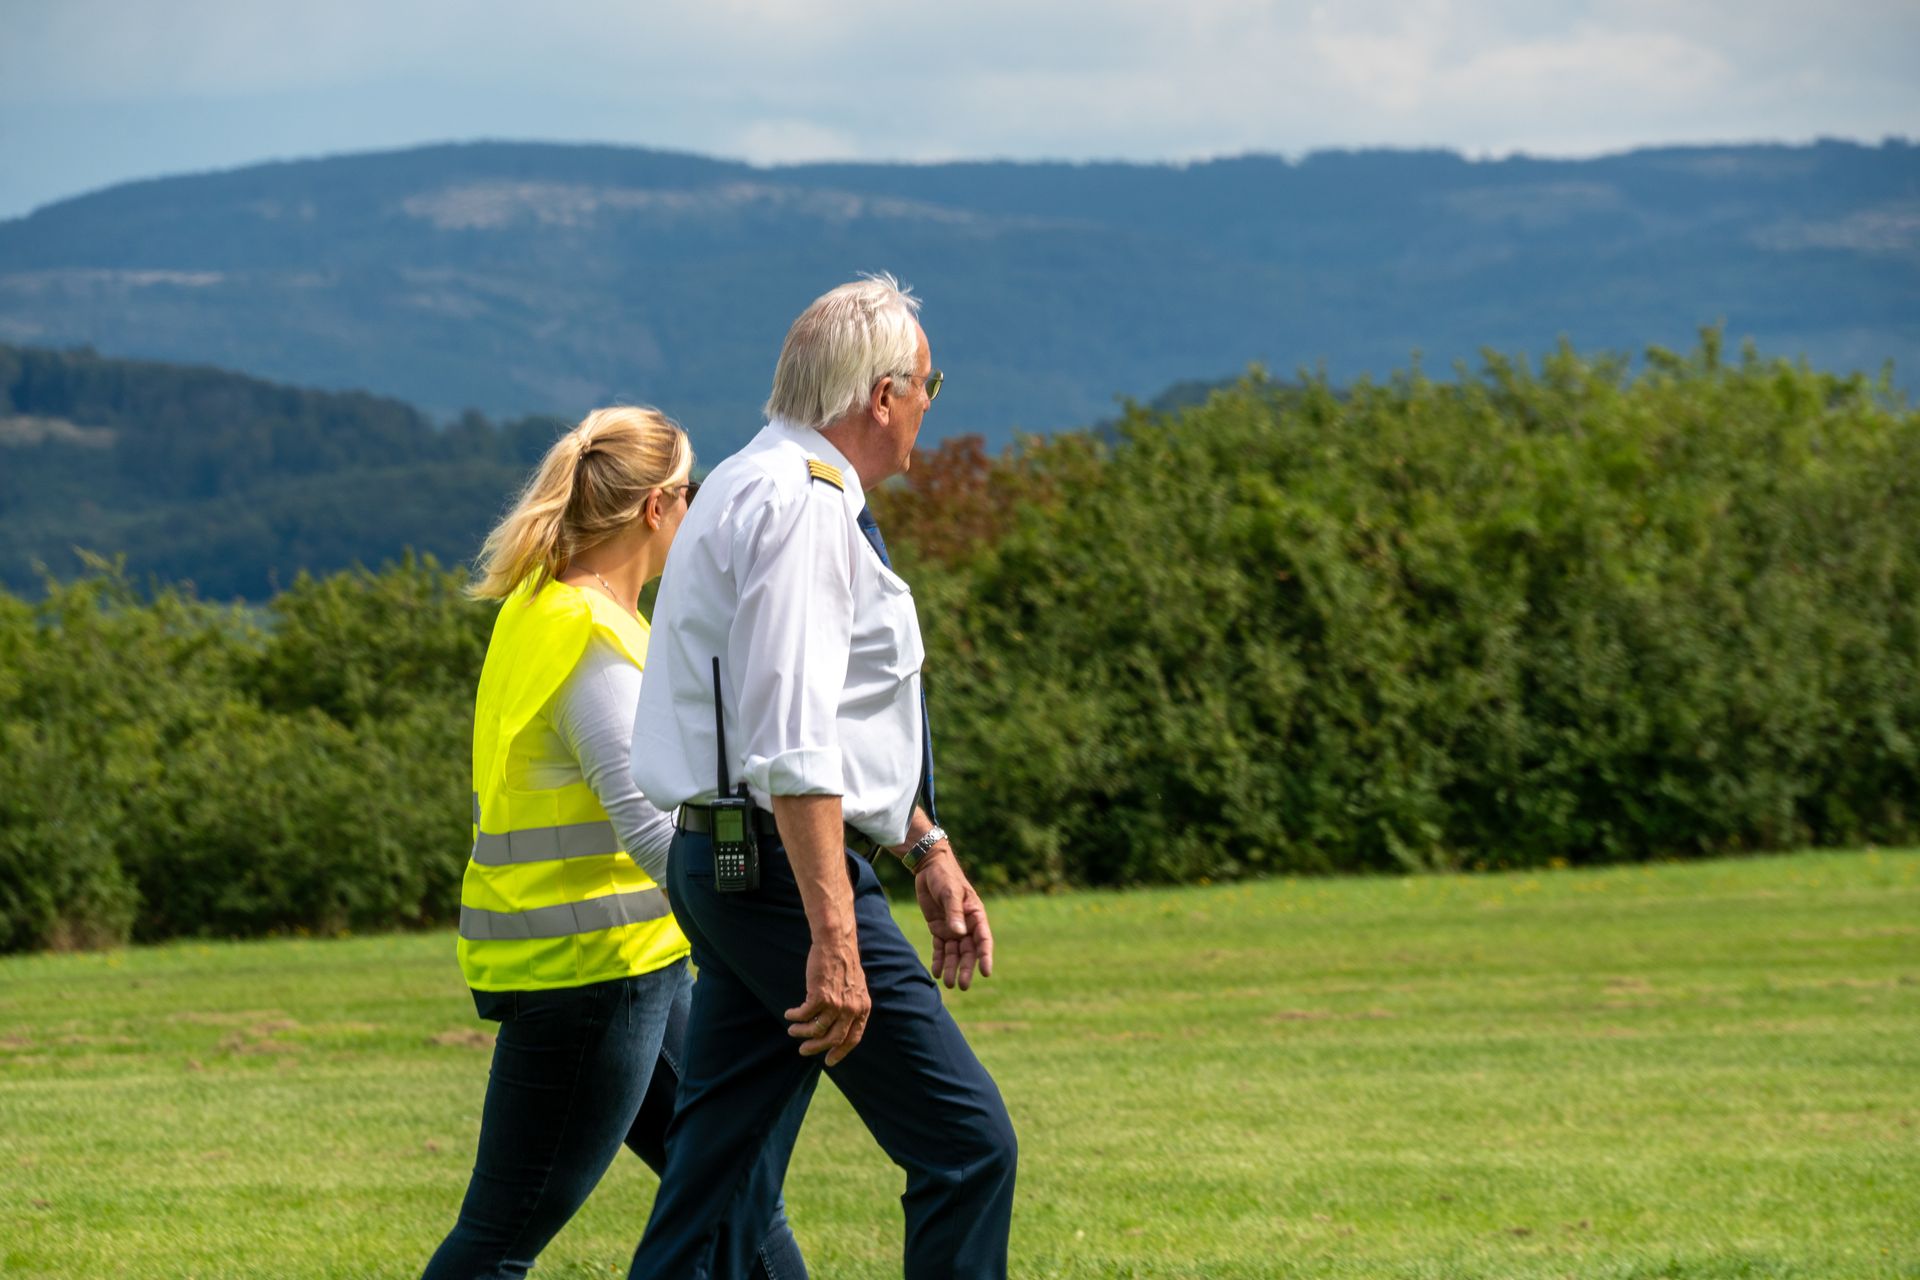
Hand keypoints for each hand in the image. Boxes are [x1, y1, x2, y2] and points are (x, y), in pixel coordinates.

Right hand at [784, 927, 869, 1066]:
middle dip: (816, 1048)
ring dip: (801, 1032)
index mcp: (862, 1008)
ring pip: (816, 1030)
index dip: (840, 1052)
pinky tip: (790, 1014)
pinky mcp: (820, 996)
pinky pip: (804, 1015)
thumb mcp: (855, 988)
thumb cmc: (843, 963)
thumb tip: (838, 1026)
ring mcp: (836, 1004)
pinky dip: (795, 1017)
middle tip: (803, 1051)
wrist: (836, 943)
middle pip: (833, 1039)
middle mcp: (852, 1009)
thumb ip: (851, 1006)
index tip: (829, 1060)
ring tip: (792, 1030)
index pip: (853, 1038)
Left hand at [914, 846, 994, 989]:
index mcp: (976, 915)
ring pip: (954, 953)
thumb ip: (954, 912)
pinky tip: (937, 972)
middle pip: (969, 951)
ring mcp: (953, 928)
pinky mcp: (939, 928)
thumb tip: (959, 934)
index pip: (983, 940)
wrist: (929, 867)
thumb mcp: (949, 892)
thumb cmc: (944, 876)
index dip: (985, 956)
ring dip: (952, 968)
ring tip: (949, 984)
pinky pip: (940, 948)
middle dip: (966, 968)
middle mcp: (966, 925)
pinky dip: (939, 960)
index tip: (986, 972)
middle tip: (962, 985)